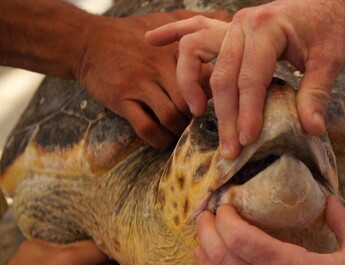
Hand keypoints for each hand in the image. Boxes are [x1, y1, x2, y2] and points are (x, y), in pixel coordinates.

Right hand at [75, 11, 230, 147]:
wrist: (88, 40)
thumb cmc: (132, 34)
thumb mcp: (166, 21)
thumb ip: (198, 22)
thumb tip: (229, 17)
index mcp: (175, 50)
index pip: (207, 76)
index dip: (216, 95)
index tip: (218, 104)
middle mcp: (160, 67)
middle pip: (192, 100)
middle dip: (199, 117)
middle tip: (200, 123)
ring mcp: (140, 84)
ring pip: (172, 116)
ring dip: (181, 130)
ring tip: (182, 130)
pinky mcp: (122, 99)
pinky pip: (147, 127)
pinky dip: (159, 139)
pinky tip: (164, 138)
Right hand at [149, 0, 344, 158]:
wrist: (332, 2)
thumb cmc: (332, 29)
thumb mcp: (330, 61)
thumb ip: (316, 94)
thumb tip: (311, 129)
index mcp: (268, 29)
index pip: (251, 78)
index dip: (248, 112)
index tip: (247, 141)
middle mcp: (243, 24)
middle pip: (223, 74)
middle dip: (225, 115)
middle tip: (229, 148)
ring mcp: (233, 23)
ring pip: (197, 49)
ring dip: (191, 81)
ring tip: (197, 113)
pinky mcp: (230, 26)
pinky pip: (195, 27)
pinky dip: (173, 33)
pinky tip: (153, 40)